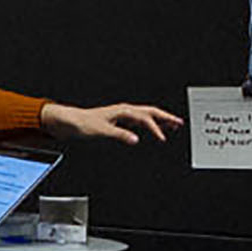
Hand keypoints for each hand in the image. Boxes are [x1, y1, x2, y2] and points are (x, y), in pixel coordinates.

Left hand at [41, 100, 184, 146]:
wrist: (71, 122)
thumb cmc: (84, 124)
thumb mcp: (102, 131)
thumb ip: (120, 135)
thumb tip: (135, 140)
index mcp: (122, 111)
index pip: (145, 118)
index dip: (155, 128)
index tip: (163, 138)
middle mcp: (124, 110)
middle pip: (150, 112)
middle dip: (165, 117)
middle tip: (179, 123)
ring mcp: (123, 115)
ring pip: (147, 115)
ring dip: (160, 120)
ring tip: (173, 125)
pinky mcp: (120, 120)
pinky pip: (140, 120)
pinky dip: (150, 124)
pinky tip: (153, 130)